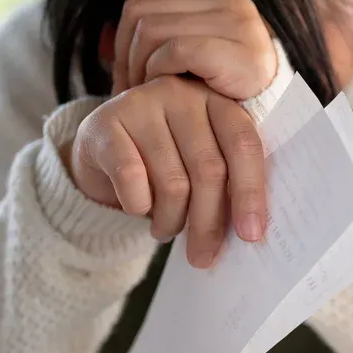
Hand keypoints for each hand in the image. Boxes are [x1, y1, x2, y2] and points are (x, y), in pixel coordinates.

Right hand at [68, 76, 265, 267]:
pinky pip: (132, 178)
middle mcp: (181, 95)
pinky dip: (138, 206)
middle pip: (209, 168)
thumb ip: (226, 184)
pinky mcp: (105, 123)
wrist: (101, 151)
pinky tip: (138, 209)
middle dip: (209, 222)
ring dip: (171, 220)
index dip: (251, 192)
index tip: (251, 235)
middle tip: (203, 256)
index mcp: (216, 102)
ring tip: (166, 229)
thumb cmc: (162, 163)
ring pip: (172, 181)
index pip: (243, 144)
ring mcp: (141, 103)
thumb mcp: (198, 165)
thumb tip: (249, 232)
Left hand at [111, 0, 277, 100]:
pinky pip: (178, 50)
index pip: (141, 7)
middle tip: (132, 95)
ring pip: (153, 31)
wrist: (283, 127)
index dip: (121, 45)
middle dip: (126, 59)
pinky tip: (169, 96)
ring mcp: (238, 24)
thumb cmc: (228, 104)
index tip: (126, 82)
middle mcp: (228, 3)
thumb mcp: (190, 70)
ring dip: (141, 69)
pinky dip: (162, 72)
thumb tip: (101, 46)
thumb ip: (157, 51)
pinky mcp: (241, 50)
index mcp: (213, 2)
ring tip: (149, 99)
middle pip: (141, 16)